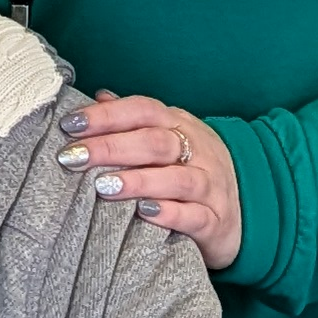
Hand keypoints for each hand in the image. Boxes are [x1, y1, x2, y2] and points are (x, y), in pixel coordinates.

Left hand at [59, 92, 242, 271]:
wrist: (247, 211)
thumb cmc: (192, 171)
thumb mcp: (169, 139)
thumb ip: (134, 121)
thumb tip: (99, 97)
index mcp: (180, 126)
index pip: (143, 111)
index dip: (107, 115)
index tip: (70, 125)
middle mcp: (198, 151)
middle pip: (156, 142)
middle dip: (111, 147)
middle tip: (73, 157)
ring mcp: (211, 186)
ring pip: (177, 178)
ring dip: (138, 181)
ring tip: (103, 186)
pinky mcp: (217, 221)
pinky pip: (196, 216)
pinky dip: (170, 214)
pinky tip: (144, 213)